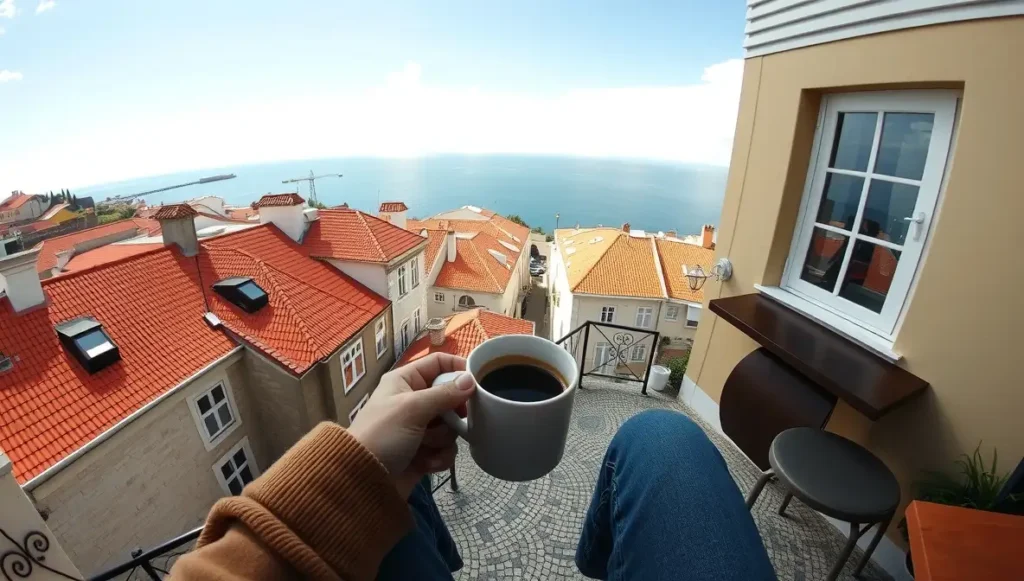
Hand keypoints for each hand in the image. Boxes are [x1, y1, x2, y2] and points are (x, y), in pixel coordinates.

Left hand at [348, 353, 475, 497]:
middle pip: (450, 398)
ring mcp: (420, 428)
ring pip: (451, 426)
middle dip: (451, 414)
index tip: (477, 381)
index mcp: (405, 381)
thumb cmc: (383, 436)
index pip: (438, 363)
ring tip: (425, 446)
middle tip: (450, 422)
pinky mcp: (424, 452)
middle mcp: (414, 401)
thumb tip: (471, 380)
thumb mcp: (412, 409)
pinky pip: (446, 449)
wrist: (363, 481)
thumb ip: (444, 394)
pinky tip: (425, 463)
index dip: (457, 369)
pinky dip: (439, 457)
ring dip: (442, 439)